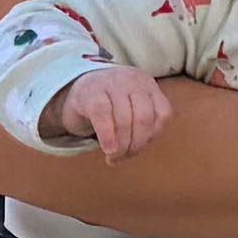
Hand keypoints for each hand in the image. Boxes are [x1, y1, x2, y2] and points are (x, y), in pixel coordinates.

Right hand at [56, 64, 172, 158]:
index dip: (154, 137)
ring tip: (113, 156)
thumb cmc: (108, 106)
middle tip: (124, 157)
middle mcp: (132, 80)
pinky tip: (107, 148)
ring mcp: (111, 82)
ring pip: (124, 120)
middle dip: (136, 145)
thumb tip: (136, 151)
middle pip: (144, 119)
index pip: (163, 114)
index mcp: (147, 84)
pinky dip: (108, 137)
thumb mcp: (130, 109)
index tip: (139, 149)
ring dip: (121, 145)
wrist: (74, 89)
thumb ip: (140, 126)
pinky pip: (103, 116)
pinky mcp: (90, 92)